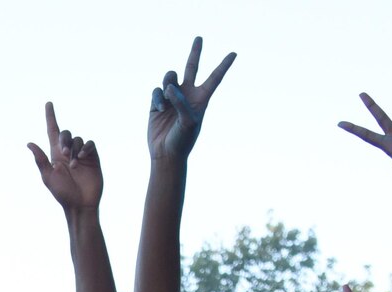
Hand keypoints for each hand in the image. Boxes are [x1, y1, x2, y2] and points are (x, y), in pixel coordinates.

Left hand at [30, 101, 102, 213]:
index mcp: (55, 154)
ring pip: (78, 139)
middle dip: (64, 139)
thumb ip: (40, 160)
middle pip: (66, 133)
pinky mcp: (93, 159)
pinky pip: (90, 144)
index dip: (50, 117)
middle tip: (63, 152)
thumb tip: (29, 143)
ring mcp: (81, 155)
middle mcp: (68, 152)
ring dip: (74, 148)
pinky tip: (82, 157)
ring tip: (74, 165)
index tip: (48, 103)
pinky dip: (86, 147)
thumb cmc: (62, 194)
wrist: (80, 205)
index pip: (53, 131)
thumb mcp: (48, 177)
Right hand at [148, 36, 235, 160]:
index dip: (224, 65)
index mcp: (201, 99)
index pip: (214, 78)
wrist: (166, 154)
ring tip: (167, 101)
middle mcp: (188, 95)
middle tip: (200, 38)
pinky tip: (159, 109)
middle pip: (192, 67)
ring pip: (170, 77)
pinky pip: (157, 89)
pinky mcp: (158, 102)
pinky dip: (158, 97)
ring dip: (168, 84)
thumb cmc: (183, 140)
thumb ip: (181, 101)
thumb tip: (171, 87)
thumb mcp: (188, 121)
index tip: (234, 54)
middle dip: (195, 52)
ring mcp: (172, 97)